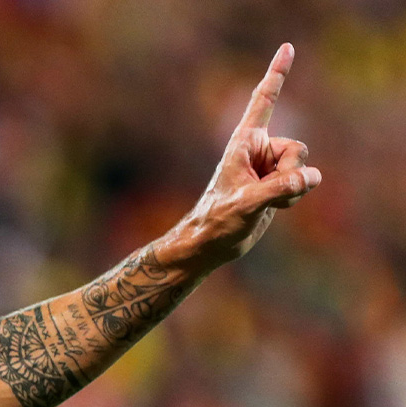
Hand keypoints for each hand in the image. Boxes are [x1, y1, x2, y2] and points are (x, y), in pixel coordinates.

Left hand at [168, 43, 322, 270]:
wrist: (210, 243)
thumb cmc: (216, 221)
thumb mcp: (247, 203)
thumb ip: (278, 188)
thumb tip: (311, 178)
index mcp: (244, 142)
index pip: (262, 101)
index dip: (277, 74)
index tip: (288, 48)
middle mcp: (258, 150)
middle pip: (298, 149)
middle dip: (291, 173)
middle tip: (264, 192)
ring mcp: (268, 167)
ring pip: (304, 167)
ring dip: (293, 189)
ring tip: (265, 202)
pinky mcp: (276, 183)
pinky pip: (304, 183)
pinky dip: (294, 197)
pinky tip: (274, 208)